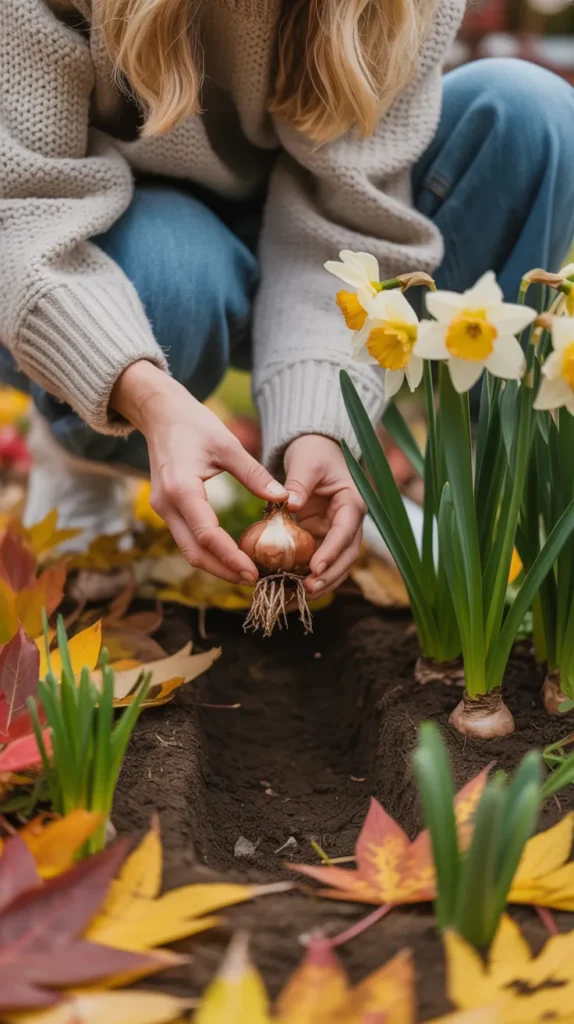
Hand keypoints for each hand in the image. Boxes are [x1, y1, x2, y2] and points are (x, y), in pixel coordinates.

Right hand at [112, 361, 287, 582]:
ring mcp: (163, 509)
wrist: (160, 413)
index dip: (230, 557)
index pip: (207, 534)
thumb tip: (284, 499)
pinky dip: (208, 552)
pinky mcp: (166, 508)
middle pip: (194, 553)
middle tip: (254, 579)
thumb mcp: (228, 444)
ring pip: (188, 550)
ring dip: (216, 565)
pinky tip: (231, 555)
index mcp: (181, 489)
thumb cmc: (195, 423)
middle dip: (223, 571)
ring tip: (246, 573)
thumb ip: (255, 475)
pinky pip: (187, 538)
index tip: (253, 571)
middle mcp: (167, 505)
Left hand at [283, 435, 365, 597]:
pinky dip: (309, 575)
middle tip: (309, 589)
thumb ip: (299, 482)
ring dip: (323, 581)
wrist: (314, 452)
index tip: (316, 567)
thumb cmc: (314, 453)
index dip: (332, 551)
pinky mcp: (322, 537)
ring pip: (336, 563)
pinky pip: (318, 560)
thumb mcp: (306, 463)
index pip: (346, 531)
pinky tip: (293, 587)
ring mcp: (336, 531)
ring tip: (301, 595)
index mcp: (352, 502)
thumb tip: (290, 503)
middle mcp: (349, 521)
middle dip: (330, 575)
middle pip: (347, 554)